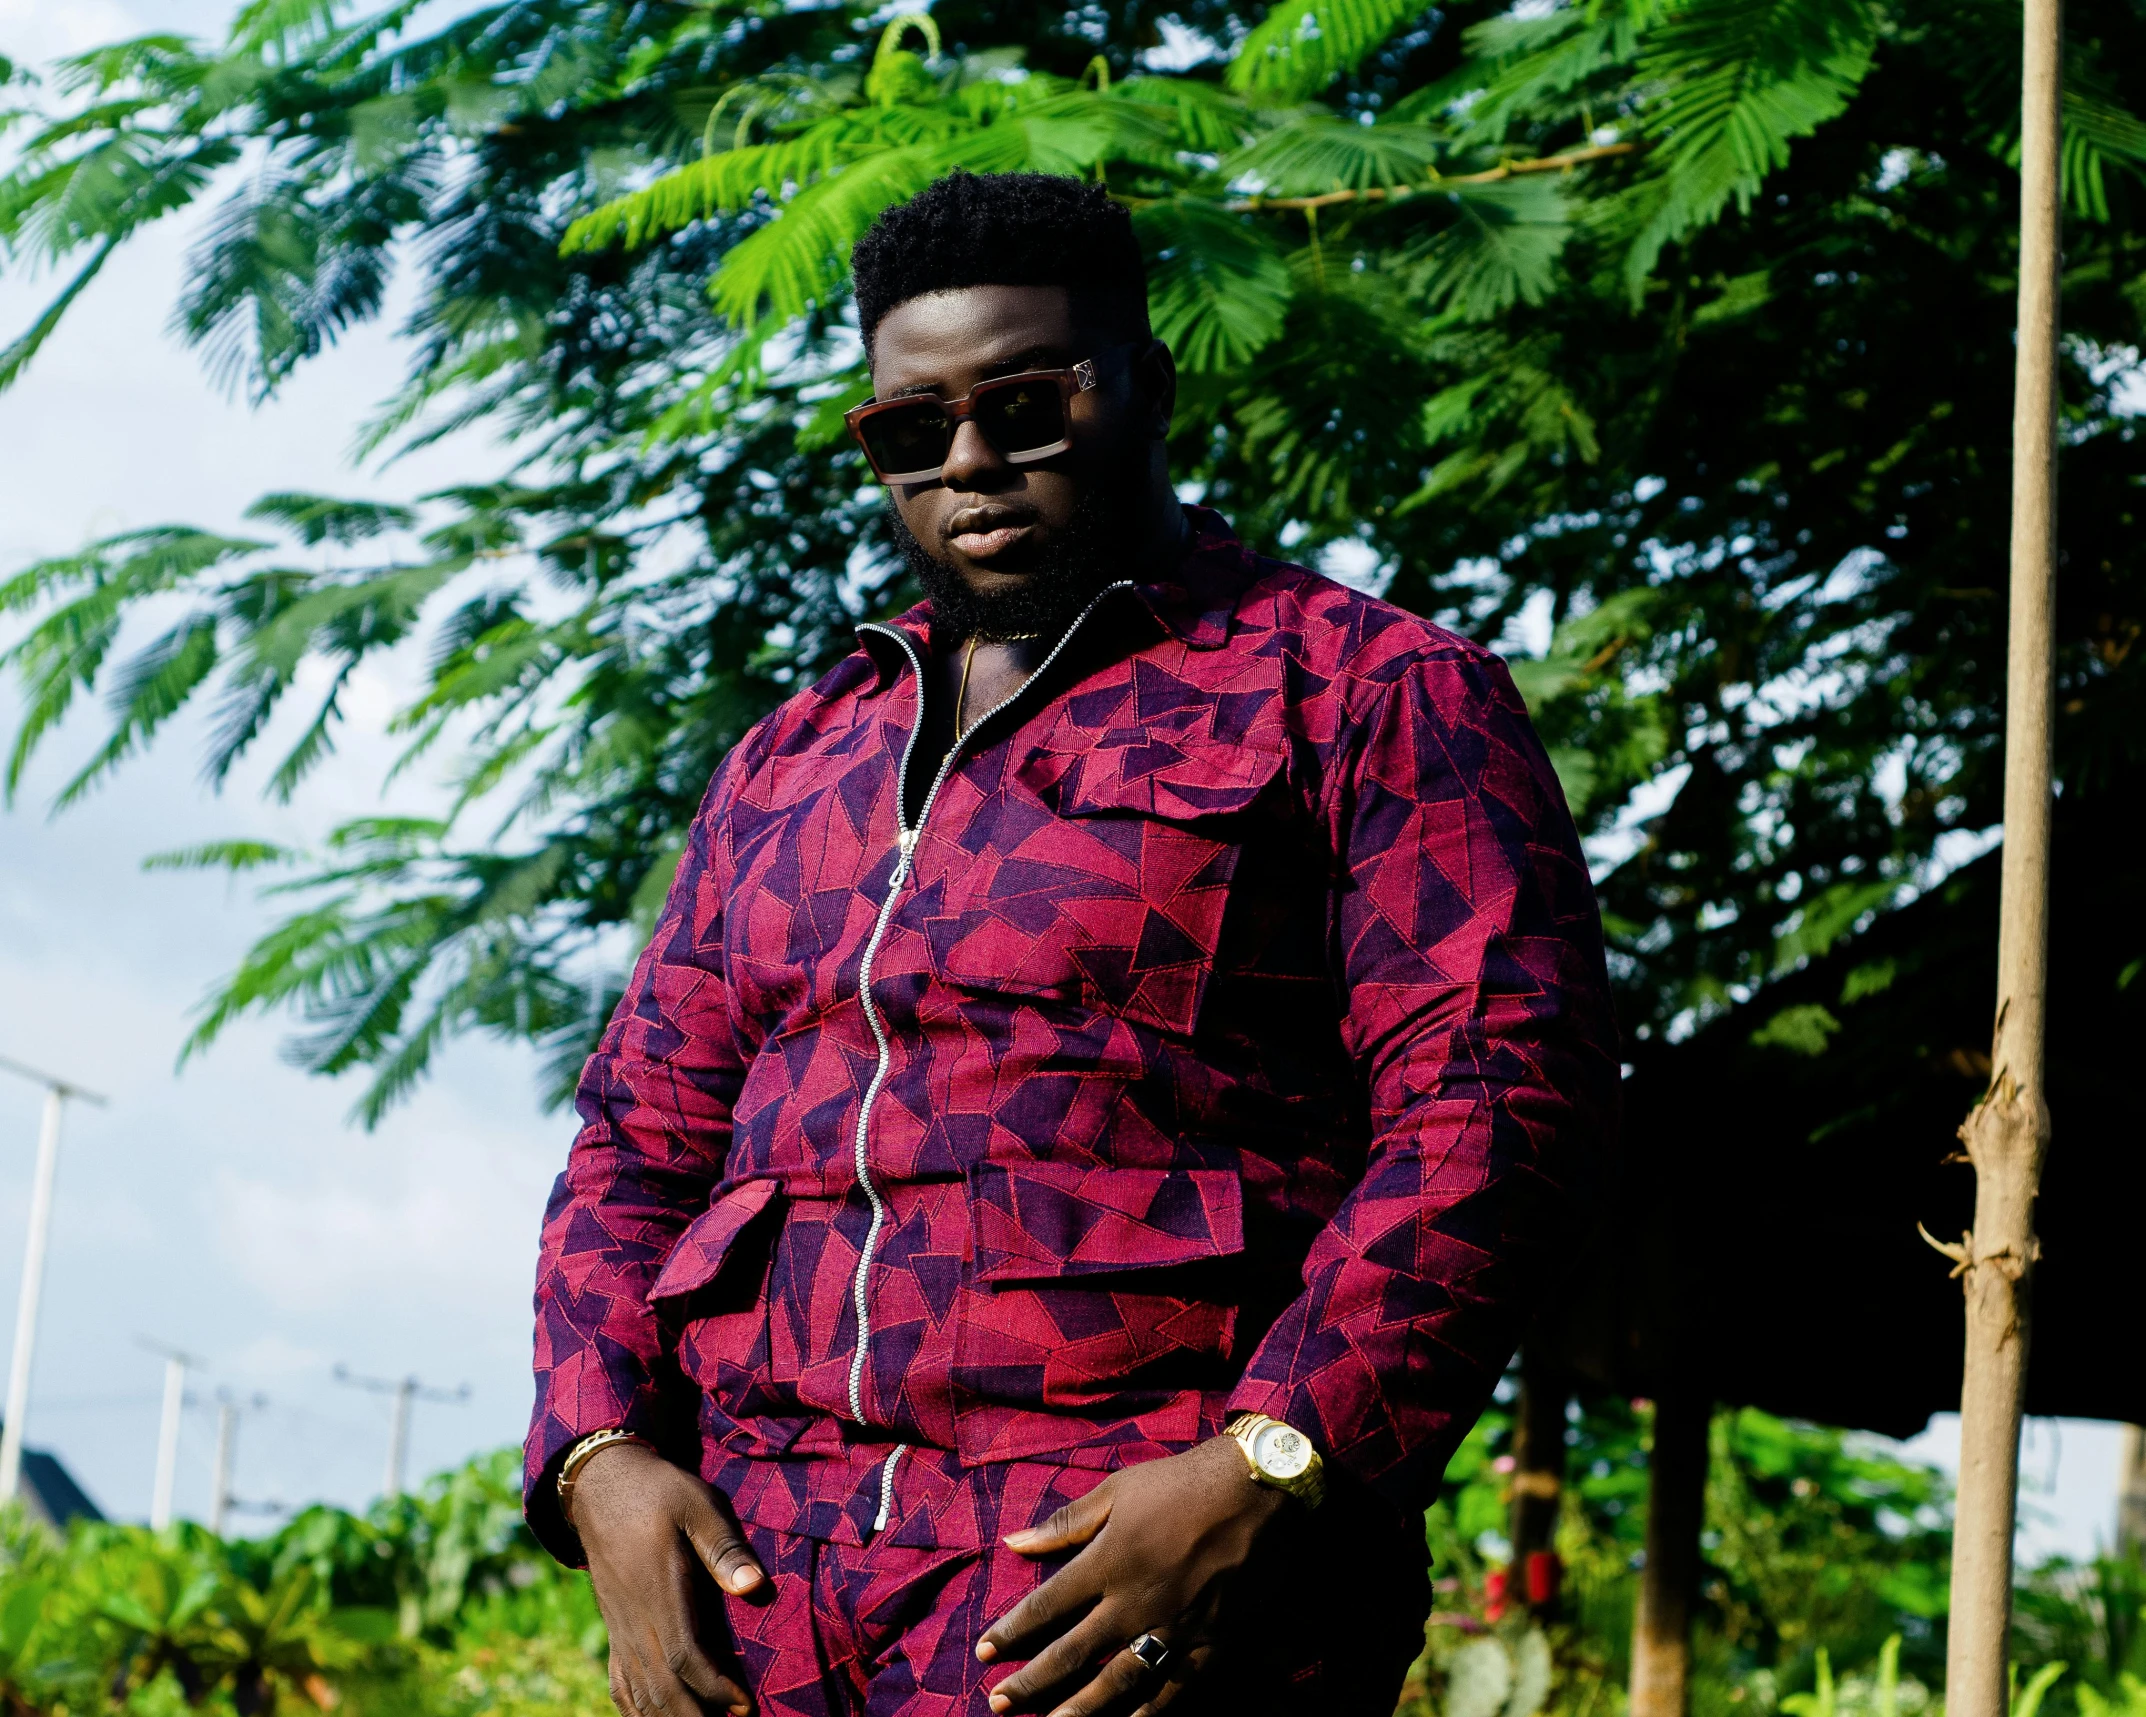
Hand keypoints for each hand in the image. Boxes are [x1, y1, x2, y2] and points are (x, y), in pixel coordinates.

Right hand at [572, 1440, 768, 1716]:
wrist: (603, 1484)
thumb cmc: (659, 1491)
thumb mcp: (696, 1503)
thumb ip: (723, 1546)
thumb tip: (753, 1584)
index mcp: (658, 1591)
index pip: (684, 1657)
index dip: (714, 1688)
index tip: (745, 1705)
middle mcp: (634, 1619)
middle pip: (660, 1688)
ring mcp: (620, 1627)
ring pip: (639, 1692)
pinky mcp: (614, 1627)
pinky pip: (620, 1682)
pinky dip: (637, 1709)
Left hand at [975, 1435, 1294, 1716]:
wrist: (1257, 1489)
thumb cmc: (1181, 1483)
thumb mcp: (1118, 1490)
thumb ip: (1066, 1523)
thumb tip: (1014, 1542)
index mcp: (1108, 1562)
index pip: (1047, 1607)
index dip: (1013, 1632)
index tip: (985, 1651)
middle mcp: (1134, 1603)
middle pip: (1073, 1654)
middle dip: (1033, 1682)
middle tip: (999, 1704)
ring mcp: (1174, 1627)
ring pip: (1118, 1680)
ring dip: (1081, 1709)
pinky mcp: (1212, 1640)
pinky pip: (1175, 1687)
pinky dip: (1149, 1710)